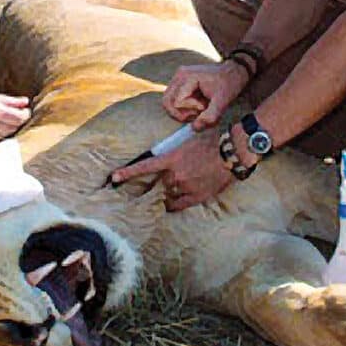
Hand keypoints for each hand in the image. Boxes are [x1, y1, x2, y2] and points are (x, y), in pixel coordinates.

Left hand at [109, 127, 232, 209]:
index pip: (144, 167)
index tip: (114, 178)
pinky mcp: (196, 197)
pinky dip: (173, 204)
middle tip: (163, 180)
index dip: (127, 173)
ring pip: (168, 194)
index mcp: (171, 159)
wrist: (231, 153)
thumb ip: (175, 151)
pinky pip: (178, 205)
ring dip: (168, 191)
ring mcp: (185, 188)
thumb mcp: (188, 140)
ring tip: (176, 186)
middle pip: (158, 183)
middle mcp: (175, 175)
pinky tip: (171, 203)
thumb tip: (167, 154)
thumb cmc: (211, 142)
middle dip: (158, 182)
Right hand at [162, 61, 247, 128]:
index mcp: (187, 77)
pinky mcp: (181, 83)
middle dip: (183, 114)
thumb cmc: (230, 83)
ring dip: (185, 111)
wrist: (234, 72)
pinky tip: (200, 104)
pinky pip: (175, 101)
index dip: (189, 112)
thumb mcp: (223, 101)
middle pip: (167, 103)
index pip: (176, 103)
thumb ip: (210, 116)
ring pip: (170, 104)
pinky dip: (186, 108)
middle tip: (200, 113)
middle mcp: (179, 76)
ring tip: (202, 108)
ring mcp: (178, 79)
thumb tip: (194, 128)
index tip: (204, 109)